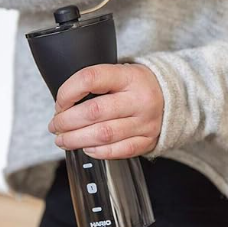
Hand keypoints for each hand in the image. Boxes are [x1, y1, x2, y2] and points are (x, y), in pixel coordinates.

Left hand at [48, 64, 163, 158]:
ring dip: (76, 140)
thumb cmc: (135, 86)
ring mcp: (145, 122)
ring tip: (63, 140)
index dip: (67, 92)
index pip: (90, 78)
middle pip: (94, 112)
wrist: (172, 97)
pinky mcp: (147, 141)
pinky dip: (97, 152)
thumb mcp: (120, 73)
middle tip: (55, 126)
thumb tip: (63, 105)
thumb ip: (95, 84)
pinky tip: (86, 148)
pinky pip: (118, 151)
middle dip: (66, 122)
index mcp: (129, 76)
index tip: (59, 103)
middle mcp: (139, 99)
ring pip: (104, 135)